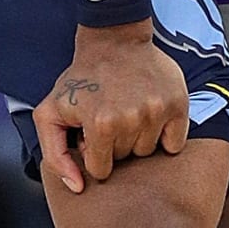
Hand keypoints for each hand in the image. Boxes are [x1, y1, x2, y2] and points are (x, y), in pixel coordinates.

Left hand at [34, 21, 188, 193]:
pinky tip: (149, 115)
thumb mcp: (50, 113)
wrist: (113, 40)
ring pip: (148, 151)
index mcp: (100, 125)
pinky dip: (163, 135)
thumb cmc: (81, 78)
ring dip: (137, 138)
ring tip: (128, 111)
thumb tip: (78, 187)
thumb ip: (55, 155)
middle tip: (110, 116)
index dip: (94, 152)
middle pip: (125, 159)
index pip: (101, 169)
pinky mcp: (178, 104)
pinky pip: (174, 144)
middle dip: (115, 144)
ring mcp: (157, 111)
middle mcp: (131, 120)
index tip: (92, 131)